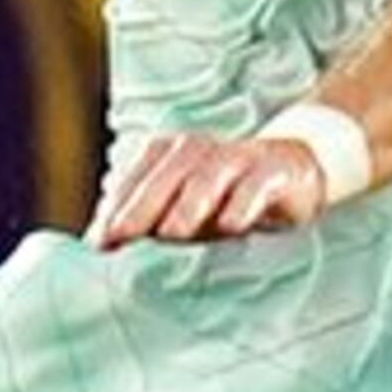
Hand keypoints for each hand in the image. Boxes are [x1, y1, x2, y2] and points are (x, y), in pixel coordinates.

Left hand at [94, 126, 331, 247]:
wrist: (293, 172)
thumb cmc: (225, 196)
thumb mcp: (181, 211)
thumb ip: (143, 222)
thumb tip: (97, 241)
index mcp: (172, 154)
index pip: (139, 176)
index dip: (117, 206)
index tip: (99, 240)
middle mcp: (202, 150)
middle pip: (169, 174)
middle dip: (143, 204)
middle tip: (122, 234)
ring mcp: (240, 159)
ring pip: (211, 175)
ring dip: (190, 203)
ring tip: (172, 233)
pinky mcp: (275, 171)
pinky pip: (258, 185)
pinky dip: (244, 203)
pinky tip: (231, 225)